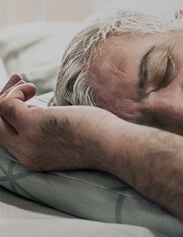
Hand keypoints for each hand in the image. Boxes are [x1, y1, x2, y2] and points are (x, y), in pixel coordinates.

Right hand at [0, 78, 119, 171]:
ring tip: (26, 85)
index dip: (9, 117)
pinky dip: (15, 91)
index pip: (7, 138)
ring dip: (7, 94)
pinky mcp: (33, 126)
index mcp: (35, 157)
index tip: (23, 100)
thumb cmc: (100, 137)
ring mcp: (28, 141)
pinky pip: (6, 105)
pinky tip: (32, 87)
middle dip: (3, 101)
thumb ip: (48, 127)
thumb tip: (36, 109)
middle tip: (17, 84)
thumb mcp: (66, 136)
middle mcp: (27, 154)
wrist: (112, 146)